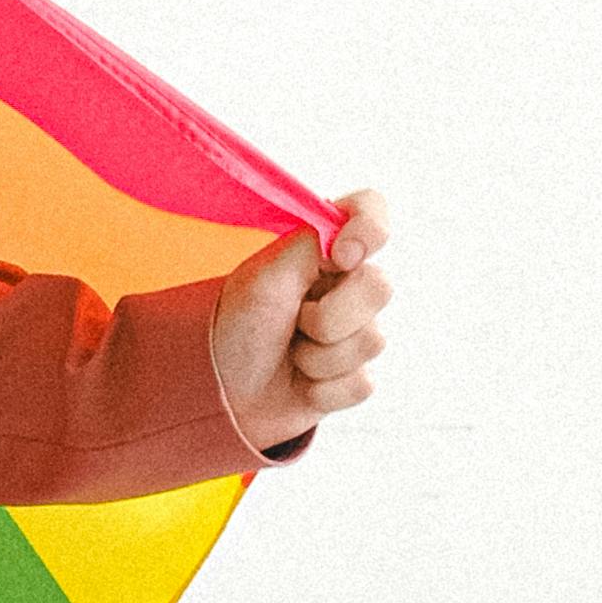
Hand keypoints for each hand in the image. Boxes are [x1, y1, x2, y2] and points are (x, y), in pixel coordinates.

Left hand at [209, 193, 389, 455]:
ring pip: (372, 341)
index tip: (340, 258)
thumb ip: (311, 243)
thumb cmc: (238, 326)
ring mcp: (354, 330)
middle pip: (380, 287)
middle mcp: (345, 284)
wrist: (221, 391)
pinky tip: (301, 383)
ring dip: (319, 357)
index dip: (369, 230)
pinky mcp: (354, 375)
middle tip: (293, 321)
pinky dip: (324, 389)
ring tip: (290, 354)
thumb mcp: (266, 276)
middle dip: (329, 316)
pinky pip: (362, 383)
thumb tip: (348, 239)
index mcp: (323, 248)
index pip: (371, 211)